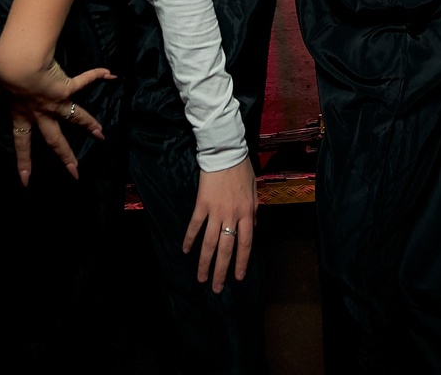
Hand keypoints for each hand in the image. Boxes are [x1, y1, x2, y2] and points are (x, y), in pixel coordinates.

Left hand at [0, 58, 113, 184]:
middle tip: (75, 172)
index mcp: (21, 115)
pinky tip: (110, 74)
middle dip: (66, 157)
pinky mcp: (65, 87)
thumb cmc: (3, 73)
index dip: (24, 163)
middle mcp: (41, 114)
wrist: (18, 64)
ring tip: (102, 135)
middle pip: (55, 140)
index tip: (26, 181)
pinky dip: (97, 75)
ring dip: (89, 125)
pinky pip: (83, 82)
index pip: (22, 144)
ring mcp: (55, 102)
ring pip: (75, 118)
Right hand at [185, 158, 257, 291]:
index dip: (242, 263)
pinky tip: (186, 251)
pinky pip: (195, 225)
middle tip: (216, 288)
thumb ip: (254, 212)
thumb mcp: (255, 191)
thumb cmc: (242, 170)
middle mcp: (231, 215)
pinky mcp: (202, 204)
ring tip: (201, 277)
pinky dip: (190, 239)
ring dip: (204, 262)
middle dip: (221, 271)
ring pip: (209, 242)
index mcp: (247, 213)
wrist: (226, 152)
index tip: (237, 278)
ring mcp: (215, 211)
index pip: (246, 244)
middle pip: (226, 249)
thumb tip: (254, 229)